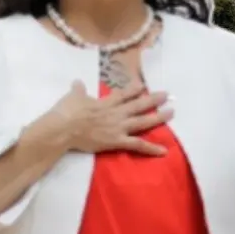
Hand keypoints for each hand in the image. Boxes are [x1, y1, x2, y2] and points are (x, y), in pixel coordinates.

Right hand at [51, 81, 171, 155]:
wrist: (63, 128)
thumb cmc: (67, 111)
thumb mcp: (73, 96)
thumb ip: (78, 90)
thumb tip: (77, 82)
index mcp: (106, 102)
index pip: (124, 94)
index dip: (135, 89)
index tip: (143, 85)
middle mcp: (116, 113)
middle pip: (138, 105)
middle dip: (153, 99)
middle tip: (166, 95)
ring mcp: (118, 127)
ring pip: (143, 122)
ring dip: (158, 117)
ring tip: (171, 112)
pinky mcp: (117, 141)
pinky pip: (137, 145)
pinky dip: (151, 148)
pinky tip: (164, 151)